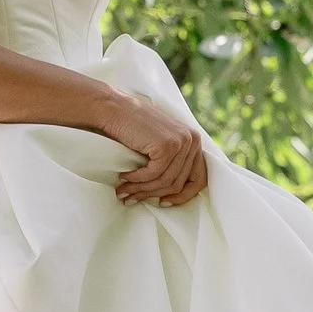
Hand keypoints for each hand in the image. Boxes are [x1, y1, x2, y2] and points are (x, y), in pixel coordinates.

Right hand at [99, 92, 208, 207]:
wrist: (114, 109)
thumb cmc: (132, 129)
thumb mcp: (159, 145)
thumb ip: (171, 163)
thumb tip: (171, 196)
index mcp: (194, 141)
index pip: (199, 178)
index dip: (182, 196)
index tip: (163, 203)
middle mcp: (192, 140)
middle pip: (178, 182)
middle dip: (153, 194)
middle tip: (132, 198)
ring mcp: (181, 142)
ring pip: (165, 181)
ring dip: (141, 189)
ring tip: (124, 192)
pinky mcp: (167, 146)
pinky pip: (154, 174)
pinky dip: (137, 179)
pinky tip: (124, 176)